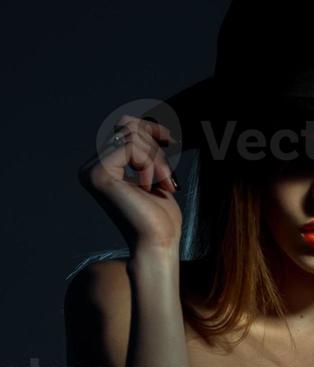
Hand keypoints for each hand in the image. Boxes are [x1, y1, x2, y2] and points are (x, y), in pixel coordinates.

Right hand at [78, 114, 181, 251]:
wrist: (158, 244)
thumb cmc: (160, 219)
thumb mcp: (152, 175)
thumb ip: (141, 150)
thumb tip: (137, 122)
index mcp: (100, 168)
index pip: (123, 129)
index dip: (150, 130)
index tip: (170, 140)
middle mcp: (90, 168)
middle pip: (126, 128)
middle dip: (155, 148)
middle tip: (168, 176)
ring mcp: (91, 171)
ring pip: (131, 136)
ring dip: (156, 160)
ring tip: (163, 185)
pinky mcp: (99, 174)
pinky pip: (130, 147)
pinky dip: (150, 164)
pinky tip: (151, 187)